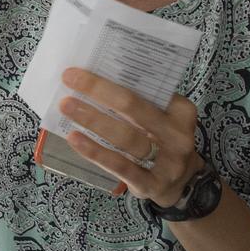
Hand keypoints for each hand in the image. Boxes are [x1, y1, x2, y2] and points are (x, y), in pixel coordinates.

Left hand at [58, 68, 204, 202]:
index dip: (117, 76)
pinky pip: (120, 166)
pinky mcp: (151, 185)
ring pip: (125, 137)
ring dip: (93, 119)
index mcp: (181, 112)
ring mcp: (167, 162)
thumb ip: (141, 102)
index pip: (149, 87)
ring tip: (67, 106)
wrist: (182, 184)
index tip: (90, 65)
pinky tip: (74, 139)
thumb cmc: (163, 142)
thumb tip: (97, 79)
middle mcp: (177, 135)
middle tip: (70, 78)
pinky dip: (95, 152)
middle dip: (99, 90)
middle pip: (134, 107)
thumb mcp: (163, 119)